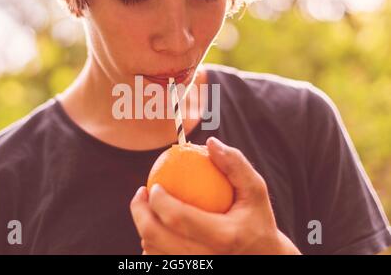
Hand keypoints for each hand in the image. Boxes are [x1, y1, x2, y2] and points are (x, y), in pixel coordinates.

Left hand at [130, 137, 300, 254]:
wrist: (264, 259)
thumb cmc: (257, 221)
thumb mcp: (255, 191)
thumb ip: (235, 164)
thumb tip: (210, 142)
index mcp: (223, 237)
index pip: (177, 217)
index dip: (158, 200)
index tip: (154, 185)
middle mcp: (206, 258)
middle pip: (155, 237)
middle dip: (139, 213)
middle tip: (142, 195)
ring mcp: (196, 269)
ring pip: (152, 253)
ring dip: (143, 228)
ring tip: (147, 209)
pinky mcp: (191, 274)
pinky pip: (157, 262)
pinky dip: (151, 244)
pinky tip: (156, 228)